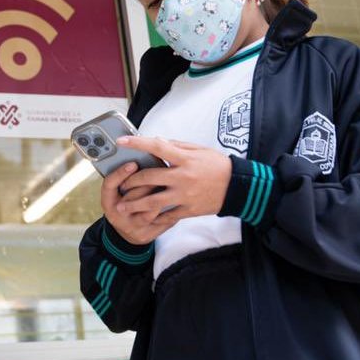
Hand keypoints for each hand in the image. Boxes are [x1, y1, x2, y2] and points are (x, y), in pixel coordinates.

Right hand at [100, 160, 173, 245]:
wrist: (129, 230)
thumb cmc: (128, 202)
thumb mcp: (122, 190)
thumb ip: (129, 175)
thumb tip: (144, 153)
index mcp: (108, 200)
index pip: (109, 184)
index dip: (120, 173)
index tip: (133, 163)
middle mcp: (116, 215)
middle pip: (131, 198)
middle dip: (146, 184)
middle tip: (159, 173)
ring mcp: (131, 227)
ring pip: (147, 213)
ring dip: (160, 199)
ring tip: (169, 187)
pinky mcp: (146, 235)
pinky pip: (161, 223)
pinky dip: (171, 212)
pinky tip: (179, 202)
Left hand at [114, 136, 231, 225]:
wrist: (238, 187)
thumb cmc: (218, 165)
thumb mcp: (199, 150)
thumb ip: (177, 146)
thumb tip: (158, 141)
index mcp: (185, 159)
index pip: (157, 147)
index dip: (137, 143)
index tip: (121, 142)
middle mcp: (183, 177)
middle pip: (150, 178)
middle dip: (131, 181)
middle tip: (121, 185)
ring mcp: (185, 195)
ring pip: (154, 201)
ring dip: (135, 204)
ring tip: (123, 207)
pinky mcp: (189, 210)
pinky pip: (168, 215)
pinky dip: (154, 217)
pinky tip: (144, 218)